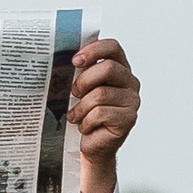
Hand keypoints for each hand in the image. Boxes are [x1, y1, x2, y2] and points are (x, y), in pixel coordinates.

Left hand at [70, 36, 138, 192]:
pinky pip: (101, 113)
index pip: (113, 47)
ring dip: (81, 107)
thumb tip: (60, 59)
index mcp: (119, 68)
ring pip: (101, 94)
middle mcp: (130, 82)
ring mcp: (132, 101)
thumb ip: (80, 73)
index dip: (94, 50)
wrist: (91, 145)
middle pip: (108, 68)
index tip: (75, 60)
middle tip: (74, 92)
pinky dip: (86, 121)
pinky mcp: (128, 119)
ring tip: (76, 115)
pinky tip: (85, 126)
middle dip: (84, 80)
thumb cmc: (84, 114)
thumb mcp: (81, 89)